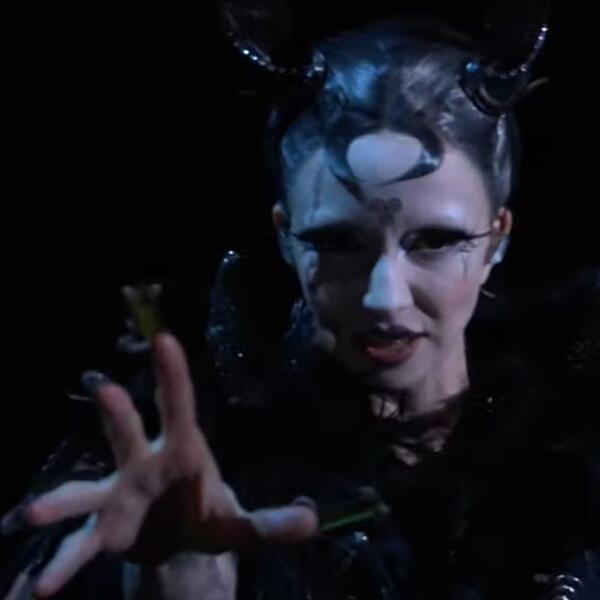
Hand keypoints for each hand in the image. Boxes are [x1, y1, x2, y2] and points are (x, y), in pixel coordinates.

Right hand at [25, 333, 317, 596]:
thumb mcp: (239, 524)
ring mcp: (118, 494)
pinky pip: (79, 546)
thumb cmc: (205, 510)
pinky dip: (61, 564)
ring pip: (87, 490)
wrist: (175, 536)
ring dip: (63, 499)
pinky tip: (39, 589)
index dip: (173, 373)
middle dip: (118, 414)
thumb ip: (271, 523)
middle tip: (107, 389)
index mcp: (182, 451)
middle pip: (127, 433)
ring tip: (35, 514)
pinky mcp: (103, 528)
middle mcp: (143, 463)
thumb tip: (314, 523)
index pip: (179, 405)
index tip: (165, 338)